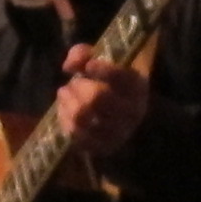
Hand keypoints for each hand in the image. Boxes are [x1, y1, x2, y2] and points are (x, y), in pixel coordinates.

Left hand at [54, 44, 150, 160]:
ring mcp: (118, 132)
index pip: (121, 78)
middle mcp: (131, 111)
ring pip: (82, 117)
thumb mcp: (103, 62)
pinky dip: (64, 119)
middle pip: (97, 98)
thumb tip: (68, 66)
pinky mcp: (103, 147)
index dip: (103, 71)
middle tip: (72, 83)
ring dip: (67, 102)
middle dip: (78, 87)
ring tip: (64, 93)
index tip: (89, 66)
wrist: (123, 116)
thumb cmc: (109, 83)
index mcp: (136, 86)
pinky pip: (76, 135)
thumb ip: (84, 54)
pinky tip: (64, 108)